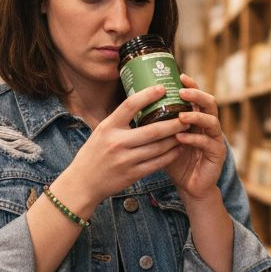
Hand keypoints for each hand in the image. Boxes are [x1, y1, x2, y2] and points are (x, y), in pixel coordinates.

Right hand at [60, 85, 186, 208]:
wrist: (83, 182)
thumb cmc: (94, 153)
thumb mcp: (102, 131)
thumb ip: (120, 120)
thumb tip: (142, 102)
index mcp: (108, 127)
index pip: (130, 105)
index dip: (148, 95)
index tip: (162, 88)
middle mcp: (117, 142)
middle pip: (153, 129)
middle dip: (174, 122)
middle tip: (186, 115)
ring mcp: (126, 160)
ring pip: (159, 147)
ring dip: (175, 138)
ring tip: (186, 130)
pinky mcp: (133, 175)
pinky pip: (158, 163)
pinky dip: (171, 155)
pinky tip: (179, 148)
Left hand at [165, 75, 227, 202]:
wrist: (189, 186)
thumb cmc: (175, 161)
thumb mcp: (164, 140)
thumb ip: (157, 125)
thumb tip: (133, 108)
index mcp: (197, 119)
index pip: (197, 97)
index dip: (191, 85)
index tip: (179, 76)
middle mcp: (208, 126)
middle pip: (209, 103)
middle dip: (196, 96)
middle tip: (182, 92)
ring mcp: (215, 139)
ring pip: (212, 121)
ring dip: (196, 117)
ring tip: (181, 116)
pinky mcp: (216, 154)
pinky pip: (208, 143)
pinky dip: (194, 139)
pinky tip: (180, 138)